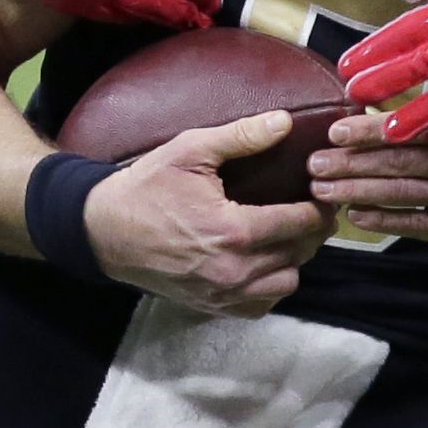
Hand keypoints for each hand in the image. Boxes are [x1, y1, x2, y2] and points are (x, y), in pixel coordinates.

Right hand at [84, 113, 335, 315]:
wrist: (104, 231)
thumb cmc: (146, 188)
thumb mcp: (190, 150)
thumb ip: (241, 136)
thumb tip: (285, 122)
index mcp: (232, 231)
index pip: (300, 223)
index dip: (319, 206)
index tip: (323, 192)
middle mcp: (233, 270)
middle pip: (300, 253)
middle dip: (312, 230)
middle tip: (312, 208)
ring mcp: (223, 293)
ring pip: (286, 282)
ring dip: (294, 259)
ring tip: (288, 234)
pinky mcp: (213, 306)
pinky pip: (261, 303)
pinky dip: (270, 285)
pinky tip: (265, 261)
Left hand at [303, 111, 427, 259]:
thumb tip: (401, 78)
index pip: (411, 129)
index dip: (369, 131)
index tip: (334, 130)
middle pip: (400, 163)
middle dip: (351, 166)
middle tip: (312, 165)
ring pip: (406, 196)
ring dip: (359, 194)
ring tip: (322, 192)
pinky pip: (422, 226)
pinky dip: (388, 221)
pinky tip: (358, 217)